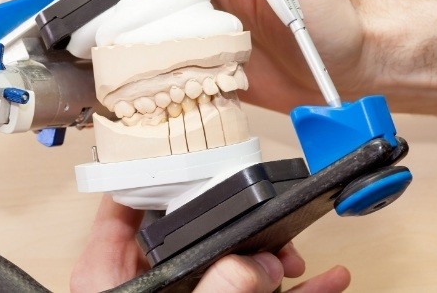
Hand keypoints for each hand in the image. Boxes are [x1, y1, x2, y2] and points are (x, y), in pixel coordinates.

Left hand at [70, 195, 349, 292]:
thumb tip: (246, 265)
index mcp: (113, 275)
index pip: (125, 206)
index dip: (153, 175)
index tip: (190, 156)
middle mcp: (152, 282)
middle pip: (193, 230)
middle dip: (238, 225)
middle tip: (266, 231)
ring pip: (232, 263)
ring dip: (270, 258)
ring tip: (298, 258)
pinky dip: (290, 292)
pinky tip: (322, 284)